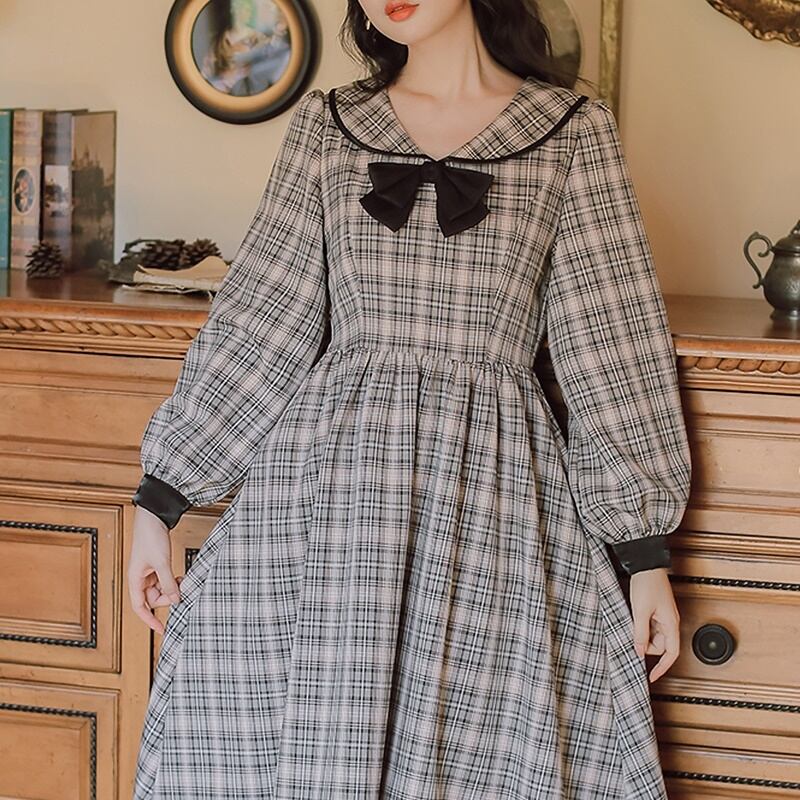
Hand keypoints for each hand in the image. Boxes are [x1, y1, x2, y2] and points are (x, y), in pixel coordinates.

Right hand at [127, 506, 181, 634]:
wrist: (153, 517)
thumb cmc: (151, 537)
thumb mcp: (162, 562)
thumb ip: (168, 582)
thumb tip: (176, 600)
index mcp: (135, 579)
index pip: (140, 607)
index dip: (150, 620)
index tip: (162, 629)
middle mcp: (140, 578)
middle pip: (153, 599)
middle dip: (168, 598)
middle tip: (182, 592)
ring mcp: (148, 571)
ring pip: (161, 589)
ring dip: (172, 588)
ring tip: (183, 582)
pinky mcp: (157, 565)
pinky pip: (165, 580)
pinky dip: (173, 581)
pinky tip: (181, 576)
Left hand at [629, 567, 679, 682]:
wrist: (646, 564)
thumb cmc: (647, 583)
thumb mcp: (640, 611)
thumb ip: (640, 632)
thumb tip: (639, 651)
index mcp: (671, 623)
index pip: (671, 653)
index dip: (662, 667)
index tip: (652, 676)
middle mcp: (670, 621)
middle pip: (660, 645)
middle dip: (646, 645)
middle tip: (632, 637)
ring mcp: (663, 616)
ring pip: (653, 636)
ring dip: (642, 635)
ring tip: (632, 623)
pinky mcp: (656, 610)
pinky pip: (649, 626)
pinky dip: (641, 627)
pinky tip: (633, 620)